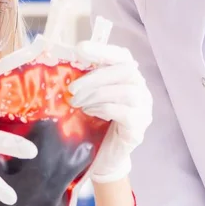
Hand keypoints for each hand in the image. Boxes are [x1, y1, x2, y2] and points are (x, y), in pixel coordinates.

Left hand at [68, 41, 152, 182]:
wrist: (102, 157)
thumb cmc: (93, 123)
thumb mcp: (87, 97)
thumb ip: (83, 81)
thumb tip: (60, 61)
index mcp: (128, 78)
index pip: (121, 56)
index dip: (102, 49)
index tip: (80, 48)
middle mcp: (141, 90)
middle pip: (125, 71)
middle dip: (96, 77)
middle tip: (72, 89)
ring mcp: (144, 109)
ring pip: (127, 92)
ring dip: (98, 94)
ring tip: (78, 103)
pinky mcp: (139, 128)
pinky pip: (126, 112)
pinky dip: (104, 109)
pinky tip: (89, 112)